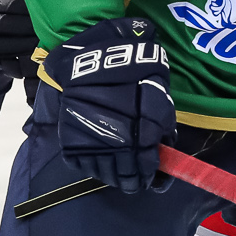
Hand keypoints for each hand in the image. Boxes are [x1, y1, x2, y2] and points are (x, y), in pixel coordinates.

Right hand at [40, 18, 173, 194]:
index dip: (150, 175)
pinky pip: (84, 165)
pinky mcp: (70, 141)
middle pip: (125, 176)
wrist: (91, 56)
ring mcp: (91, 144)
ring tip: (118, 171)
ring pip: (104, 174)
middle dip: (132, 179)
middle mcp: (116, 144)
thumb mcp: (157, 91)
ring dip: (113, 175)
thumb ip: (163, 122)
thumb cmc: (131, 70)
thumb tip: (164, 146)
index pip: (146, 168)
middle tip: (135, 179)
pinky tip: (100, 160)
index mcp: (140, 134)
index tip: (152, 177)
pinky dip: (93, 166)